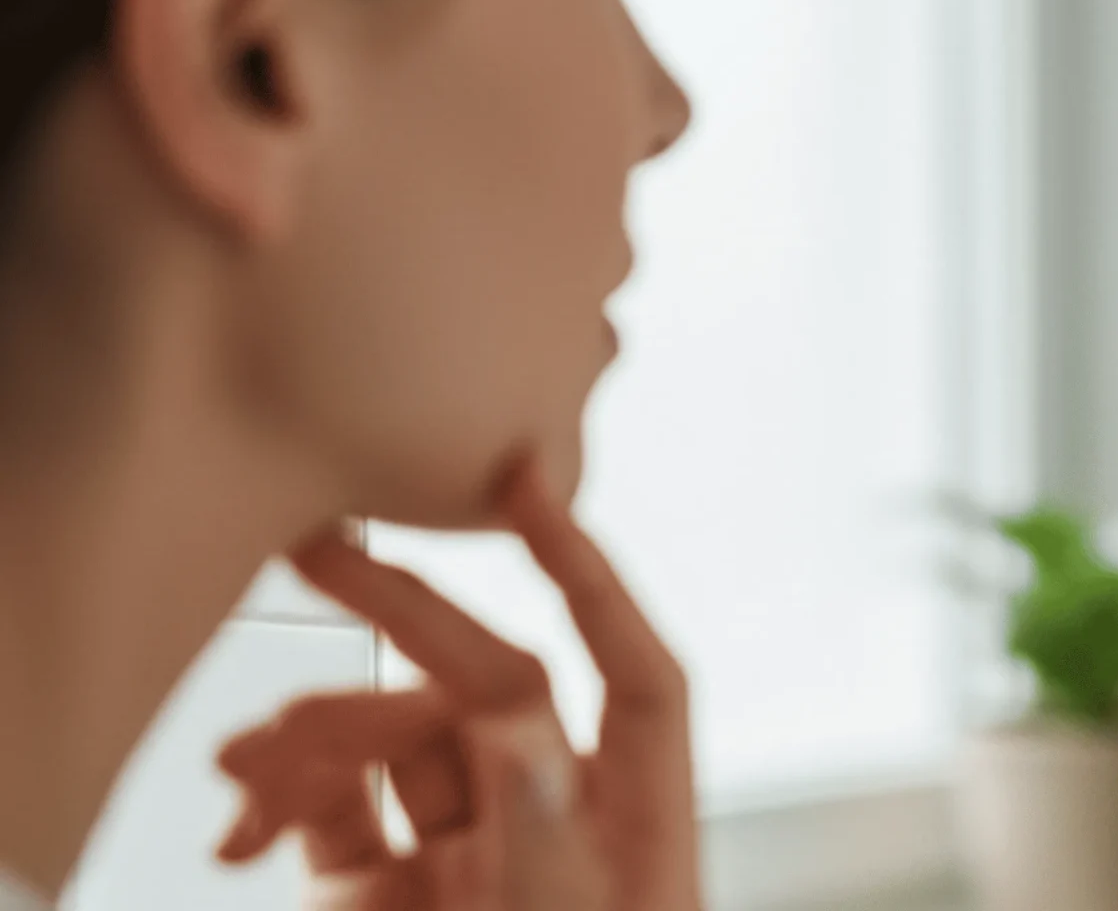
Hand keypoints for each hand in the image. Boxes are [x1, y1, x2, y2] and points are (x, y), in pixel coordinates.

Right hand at [211, 463, 700, 909]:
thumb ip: (543, 847)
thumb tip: (526, 754)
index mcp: (637, 833)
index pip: (637, 676)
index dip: (587, 573)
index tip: (525, 485)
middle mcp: (554, 827)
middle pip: (495, 684)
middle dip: (408, 613)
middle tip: (321, 551)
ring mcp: (465, 853)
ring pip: (398, 740)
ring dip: (319, 730)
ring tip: (246, 758)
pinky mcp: (377, 892)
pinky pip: (333, 810)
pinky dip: (282, 796)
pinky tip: (240, 824)